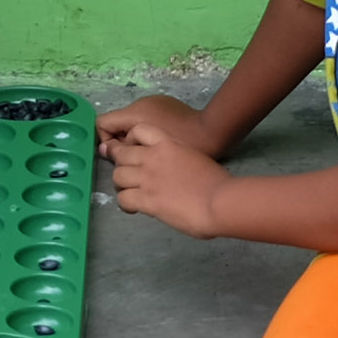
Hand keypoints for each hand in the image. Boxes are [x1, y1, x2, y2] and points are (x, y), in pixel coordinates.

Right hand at [95, 93, 214, 157]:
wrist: (213, 132)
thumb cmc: (183, 147)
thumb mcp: (149, 154)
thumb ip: (124, 151)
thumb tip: (106, 150)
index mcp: (135, 113)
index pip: (102, 123)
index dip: (105, 142)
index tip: (118, 159)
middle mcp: (141, 104)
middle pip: (116, 124)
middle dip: (120, 142)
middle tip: (134, 161)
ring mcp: (154, 103)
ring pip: (132, 123)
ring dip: (134, 140)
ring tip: (149, 156)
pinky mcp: (167, 106)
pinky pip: (147, 120)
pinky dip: (147, 133)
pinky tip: (161, 147)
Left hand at [103, 121, 228, 238]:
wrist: (219, 200)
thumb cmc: (215, 180)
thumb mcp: (193, 156)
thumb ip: (176, 156)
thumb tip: (170, 168)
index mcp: (167, 143)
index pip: (137, 130)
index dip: (130, 140)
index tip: (135, 151)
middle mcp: (153, 157)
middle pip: (121, 154)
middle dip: (121, 164)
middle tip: (129, 177)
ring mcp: (148, 178)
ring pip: (118, 176)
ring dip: (121, 185)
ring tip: (131, 193)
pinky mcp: (147, 199)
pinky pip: (123, 199)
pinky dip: (125, 204)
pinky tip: (134, 208)